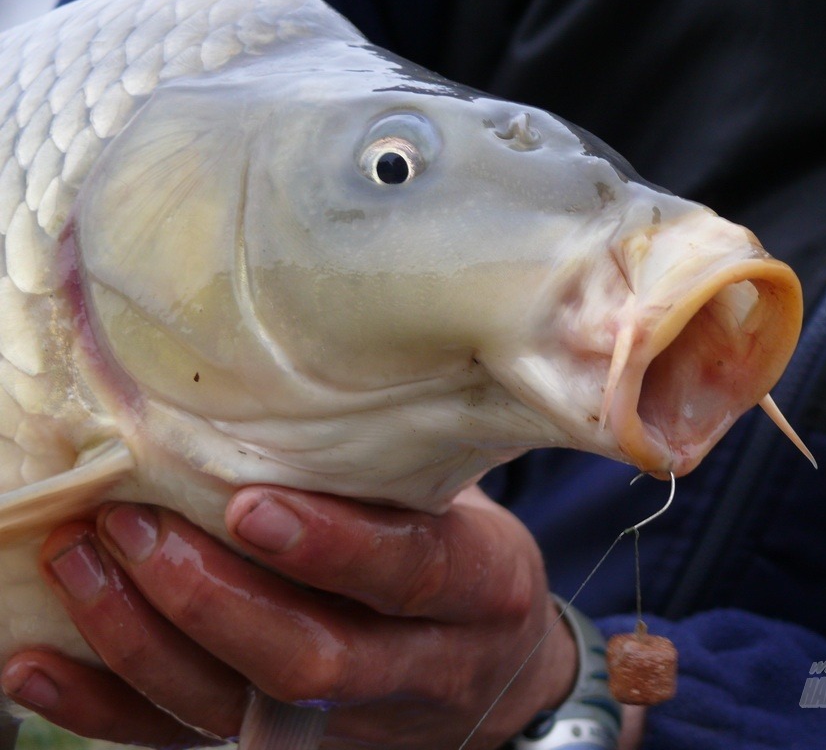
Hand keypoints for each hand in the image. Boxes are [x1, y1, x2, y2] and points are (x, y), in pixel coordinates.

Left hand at [1, 486, 576, 747]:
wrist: (504, 673)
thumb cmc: (474, 559)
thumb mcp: (467, 505)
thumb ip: (399, 470)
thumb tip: (285, 387)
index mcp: (479, 590)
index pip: (410, 573)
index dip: (332, 547)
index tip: (246, 502)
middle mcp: (420, 670)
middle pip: (312, 660)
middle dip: (212, 598)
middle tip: (131, 525)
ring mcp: (354, 724)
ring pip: (241, 709)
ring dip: (146, 643)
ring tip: (80, 561)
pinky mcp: (295, 748)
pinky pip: (191, 744)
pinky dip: (109, 711)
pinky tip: (39, 666)